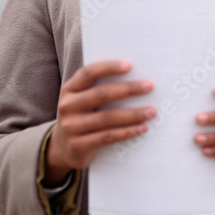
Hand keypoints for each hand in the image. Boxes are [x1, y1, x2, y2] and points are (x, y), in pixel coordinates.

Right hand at [44, 60, 154, 183]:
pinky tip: (142, 128)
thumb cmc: (82, 116)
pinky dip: (127, 132)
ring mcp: (71, 127)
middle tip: (149, 86)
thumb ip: (99, 88)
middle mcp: (68, 106)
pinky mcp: (78, 145)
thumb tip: (135, 77)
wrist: (62, 148)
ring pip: (107, 118)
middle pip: (101, 94)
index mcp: (69, 89)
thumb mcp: (82, 100)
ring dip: (133, 114)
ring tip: (152, 111)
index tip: (130, 65)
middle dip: (128, 89)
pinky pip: (108, 137)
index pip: (89, 73)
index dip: (109, 67)